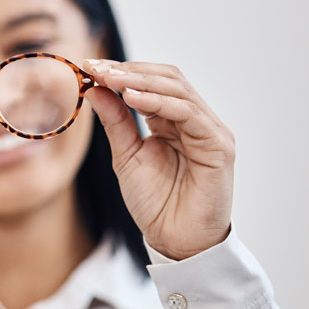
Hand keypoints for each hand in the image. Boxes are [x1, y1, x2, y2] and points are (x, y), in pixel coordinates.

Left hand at [84, 59, 234, 259]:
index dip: (122, 72)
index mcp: (174, 121)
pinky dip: (160, 102)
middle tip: (97, 68)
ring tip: (110, 79)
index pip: (152, 82)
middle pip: (167, 78)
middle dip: (129, 71)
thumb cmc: (155, 203)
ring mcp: (210, 130)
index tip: (89, 67)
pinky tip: (132, 98)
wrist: (176, 241)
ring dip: (141, 81)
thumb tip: (94, 88)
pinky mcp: (219, 146)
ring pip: (178, 90)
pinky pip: (189, 113)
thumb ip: (115, 122)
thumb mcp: (126, 155)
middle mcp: (195, 120)